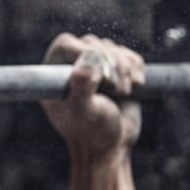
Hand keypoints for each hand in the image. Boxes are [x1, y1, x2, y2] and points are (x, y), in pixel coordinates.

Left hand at [40, 33, 144, 158]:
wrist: (113, 145)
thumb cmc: (92, 132)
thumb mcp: (84, 111)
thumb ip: (82, 86)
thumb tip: (89, 59)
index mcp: (53, 74)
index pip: (67, 43)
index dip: (87, 54)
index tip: (102, 79)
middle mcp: (71, 66)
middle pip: (94, 44)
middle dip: (111, 65)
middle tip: (116, 91)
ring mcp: (95, 66)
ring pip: (114, 49)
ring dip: (125, 70)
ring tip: (122, 93)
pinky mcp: (116, 70)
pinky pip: (130, 56)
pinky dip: (137, 69)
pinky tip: (134, 87)